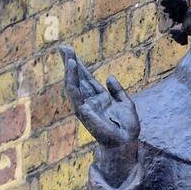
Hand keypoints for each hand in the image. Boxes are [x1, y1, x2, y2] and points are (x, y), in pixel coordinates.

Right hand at [58, 44, 139, 181]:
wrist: (126, 142)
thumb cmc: (127, 128)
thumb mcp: (126, 104)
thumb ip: (118, 91)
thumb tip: (109, 76)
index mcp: (100, 98)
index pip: (87, 78)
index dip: (80, 65)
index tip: (70, 50)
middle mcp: (90, 101)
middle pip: (78, 78)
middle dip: (70, 63)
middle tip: (63, 46)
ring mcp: (85, 106)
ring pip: (73, 84)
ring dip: (70, 69)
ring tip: (68, 54)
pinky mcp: (83, 112)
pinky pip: (75, 94)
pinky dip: (72, 81)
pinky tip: (71, 68)